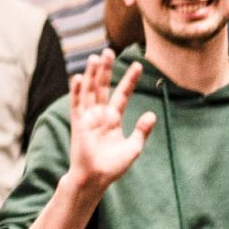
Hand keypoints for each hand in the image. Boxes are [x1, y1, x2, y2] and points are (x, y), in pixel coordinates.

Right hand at [63, 53, 154, 190]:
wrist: (95, 178)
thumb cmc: (113, 166)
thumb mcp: (134, 147)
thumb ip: (142, 130)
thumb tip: (151, 114)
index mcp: (114, 119)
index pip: (122, 94)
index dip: (129, 80)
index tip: (138, 65)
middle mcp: (100, 115)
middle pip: (103, 87)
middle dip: (106, 70)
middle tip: (109, 51)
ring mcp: (88, 118)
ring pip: (90, 91)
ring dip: (92, 74)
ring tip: (95, 57)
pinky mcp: (78, 124)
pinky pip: (76, 104)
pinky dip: (77, 91)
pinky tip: (79, 77)